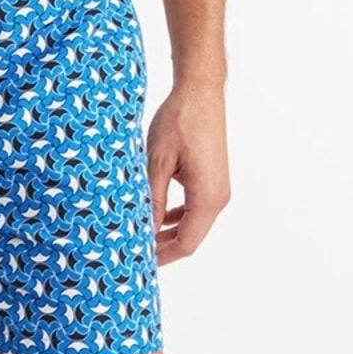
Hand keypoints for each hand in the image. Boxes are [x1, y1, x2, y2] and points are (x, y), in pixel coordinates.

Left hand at [145, 81, 230, 265]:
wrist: (200, 92)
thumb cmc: (179, 121)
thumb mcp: (157, 161)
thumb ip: (152, 198)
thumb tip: (144, 230)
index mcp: (207, 197)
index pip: (186, 243)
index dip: (162, 256)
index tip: (139, 262)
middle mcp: (218, 197)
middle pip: (191, 237)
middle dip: (164, 247)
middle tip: (134, 251)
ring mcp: (218, 188)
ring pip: (193, 222)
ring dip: (169, 231)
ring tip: (141, 234)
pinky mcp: (213, 178)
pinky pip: (196, 207)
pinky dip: (177, 215)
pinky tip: (157, 213)